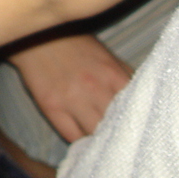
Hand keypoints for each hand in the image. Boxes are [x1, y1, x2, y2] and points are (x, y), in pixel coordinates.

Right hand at [8, 34, 130, 142]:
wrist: (37, 36)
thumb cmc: (75, 46)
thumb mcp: (107, 56)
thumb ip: (125, 77)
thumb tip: (141, 99)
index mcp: (113, 75)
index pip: (135, 109)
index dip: (136, 121)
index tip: (135, 128)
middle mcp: (95, 89)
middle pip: (116, 125)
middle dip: (118, 132)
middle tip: (118, 138)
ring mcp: (72, 100)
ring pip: (95, 134)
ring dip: (99, 139)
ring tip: (100, 140)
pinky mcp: (51, 107)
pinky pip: (72, 136)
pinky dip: (79, 141)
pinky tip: (82, 137)